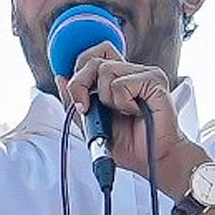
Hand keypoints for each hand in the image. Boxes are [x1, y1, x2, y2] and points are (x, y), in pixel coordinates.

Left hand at [58, 43, 202, 195]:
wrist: (152, 160)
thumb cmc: (128, 143)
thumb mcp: (90, 123)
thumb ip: (74, 100)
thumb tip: (60, 77)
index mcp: (116, 77)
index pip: (92, 54)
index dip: (79, 71)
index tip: (79, 99)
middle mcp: (129, 71)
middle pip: (92, 59)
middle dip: (80, 85)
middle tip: (86, 108)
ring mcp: (143, 73)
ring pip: (105, 69)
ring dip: (106, 98)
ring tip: (122, 113)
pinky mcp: (154, 80)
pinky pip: (121, 84)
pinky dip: (122, 103)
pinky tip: (135, 112)